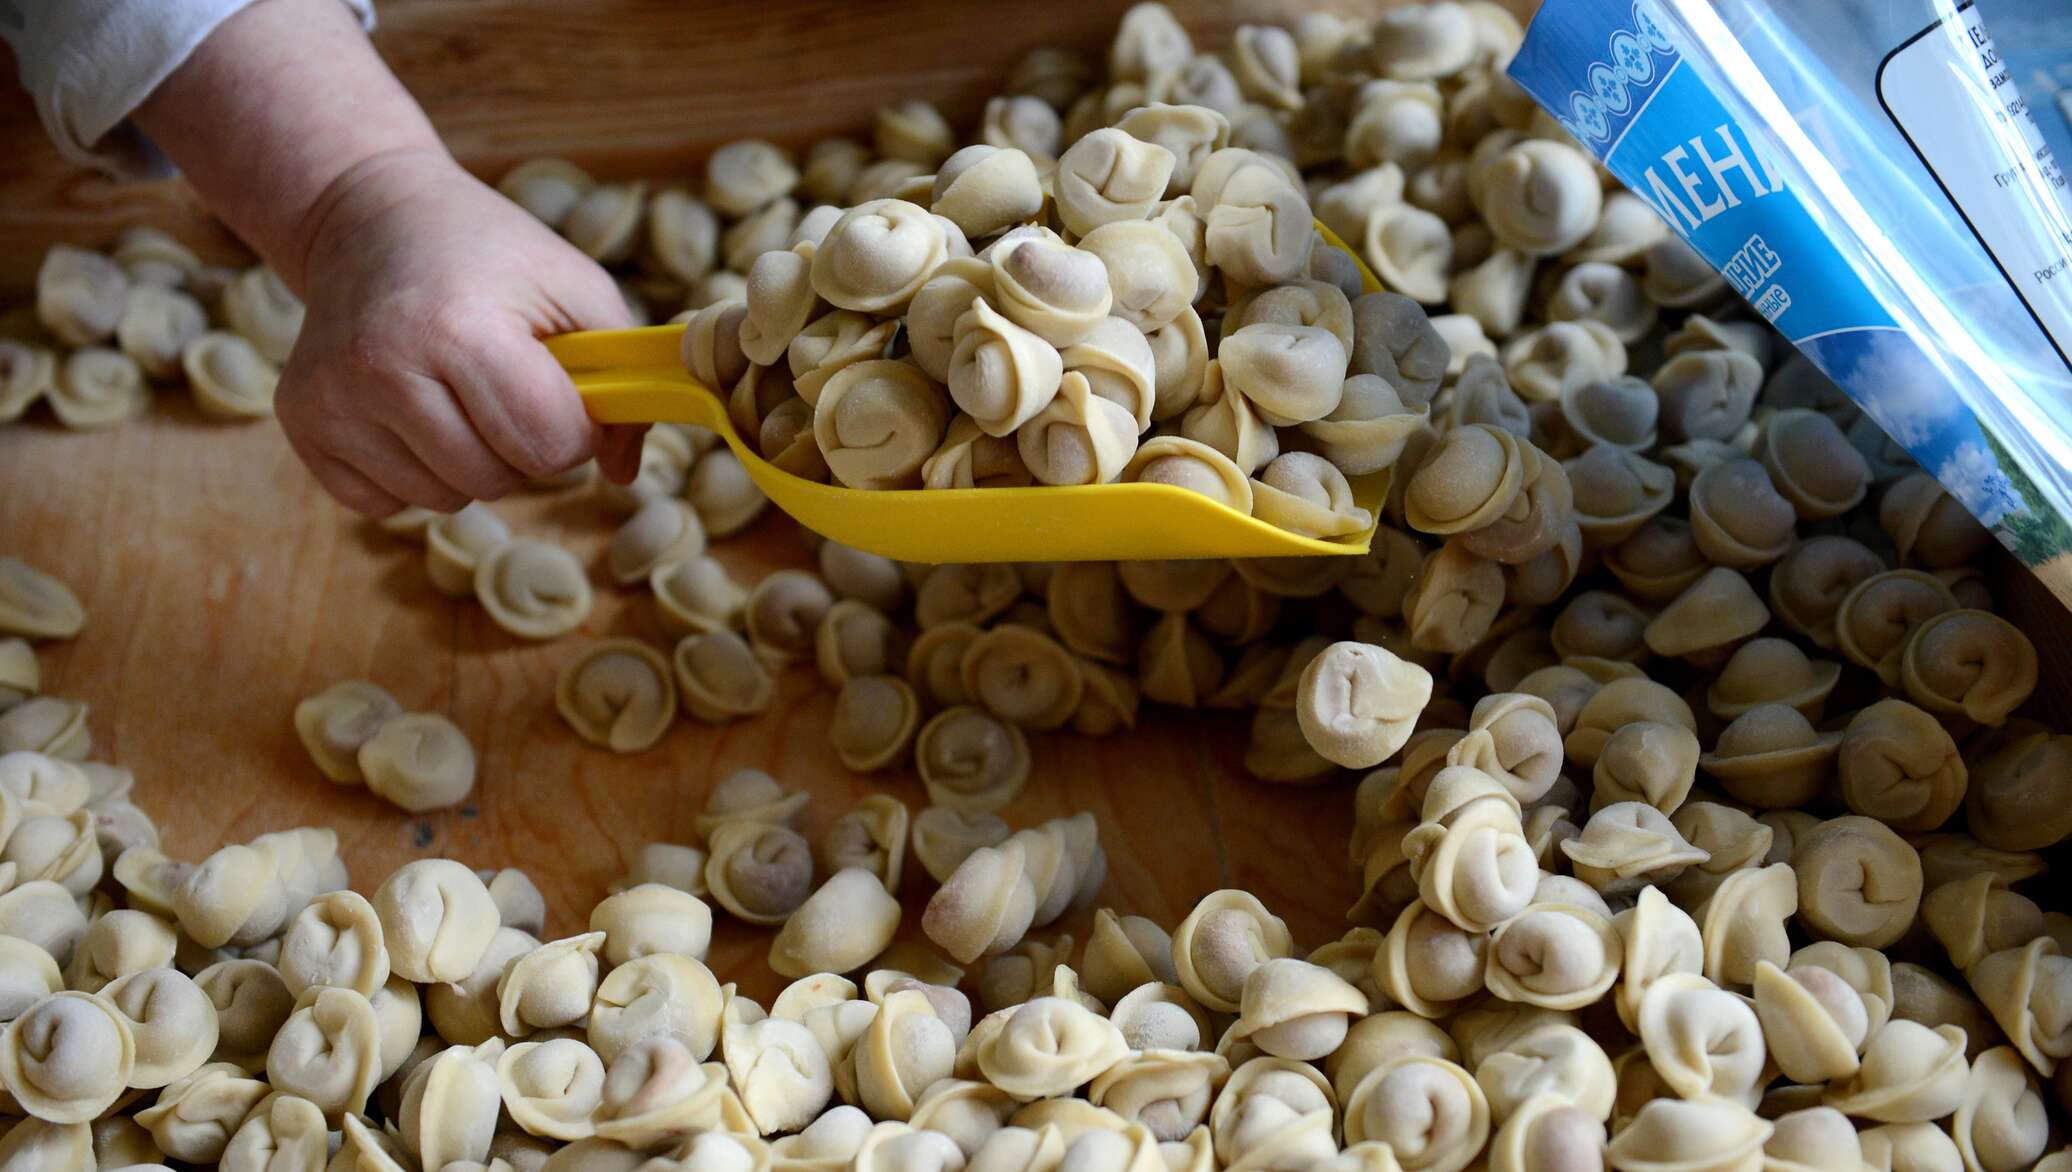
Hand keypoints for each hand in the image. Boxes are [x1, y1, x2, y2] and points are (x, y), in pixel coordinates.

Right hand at [274, 149, 644, 514]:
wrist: (369, 215)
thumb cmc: (488, 253)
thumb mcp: (576, 288)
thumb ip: (623, 378)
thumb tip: (626, 474)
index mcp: (456, 328)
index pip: (547, 443)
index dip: (576, 430)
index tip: (565, 392)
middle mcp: (380, 368)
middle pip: (496, 479)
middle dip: (523, 448)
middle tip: (508, 388)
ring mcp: (330, 399)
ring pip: (442, 499)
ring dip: (469, 463)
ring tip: (458, 392)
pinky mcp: (299, 422)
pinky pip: (385, 502)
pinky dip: (413, 472)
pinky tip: (410, 409)